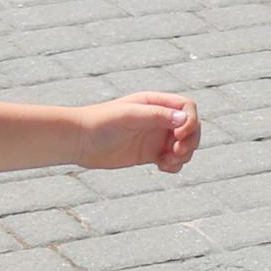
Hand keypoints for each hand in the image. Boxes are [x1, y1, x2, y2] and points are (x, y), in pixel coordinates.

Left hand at [75, 92, 200, 174]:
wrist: (79, 141)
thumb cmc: (101, 122)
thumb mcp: (129, 116)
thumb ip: (156, 116)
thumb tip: (185, 119)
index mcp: (155, 103)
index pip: (187, 108)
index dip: (191, 121)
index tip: (179, 135)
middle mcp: (158, 119)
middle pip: (191, 128)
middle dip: (190, 141)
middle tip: (176, 152)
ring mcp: (155, 137)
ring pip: (184, 146)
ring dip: (183, 155)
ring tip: (167, 161)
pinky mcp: (150, 154)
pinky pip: (172, 160)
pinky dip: (174, 165)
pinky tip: (161, 167)